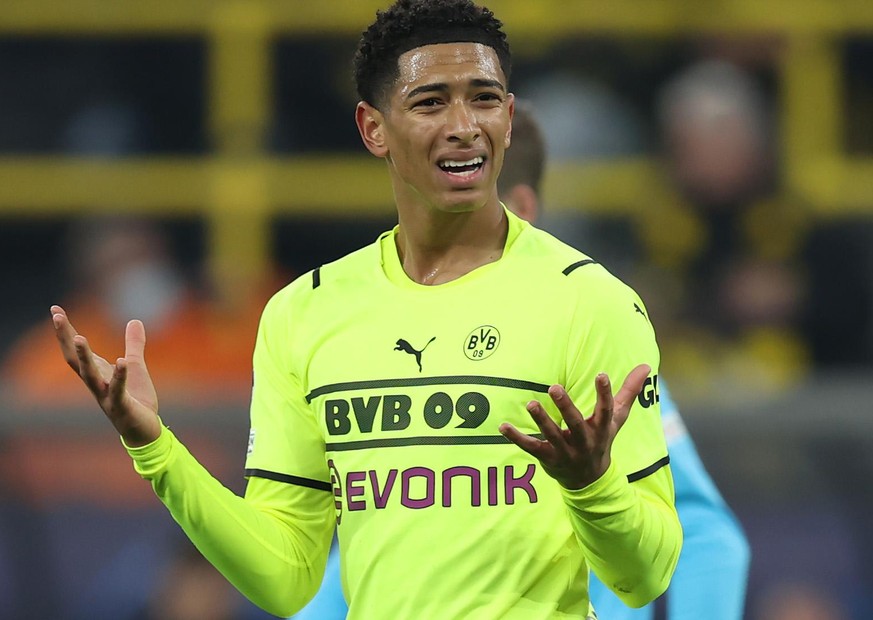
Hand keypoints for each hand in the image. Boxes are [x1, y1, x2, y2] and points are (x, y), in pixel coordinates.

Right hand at [51, 305, 161, 446]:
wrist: (144, 430)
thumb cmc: (136, 399)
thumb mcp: (135, 366)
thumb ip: (134, 345)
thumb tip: (135, 320)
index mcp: (97, 372)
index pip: (75, 349)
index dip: (66, 330)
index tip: (55, 309)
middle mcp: (96, 383)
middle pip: (75, 359)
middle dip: (65, 338)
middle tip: (57, 316)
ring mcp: (106, 396)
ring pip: (90, 376)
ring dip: (84, 358)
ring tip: (79, 337)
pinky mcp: (122, 406)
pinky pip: (118, 390)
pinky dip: (119, 376)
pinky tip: (120, 361)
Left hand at [499, 364, 650, 489]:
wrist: (590, 480)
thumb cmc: (602, 439)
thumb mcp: (617, 418)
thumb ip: (629, 391)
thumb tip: (646, 365)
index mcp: (602, 429)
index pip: (606, 410)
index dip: (604, 393)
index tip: (601, 374)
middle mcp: (585, 441)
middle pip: (576, 424)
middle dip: (565, 407)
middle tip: (554, 387)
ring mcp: (566, 452)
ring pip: (552, 436)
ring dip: (541, 420)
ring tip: (530, 403)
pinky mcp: (548, 458)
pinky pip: (531, 447)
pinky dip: (516, 437)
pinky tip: (503, 425)